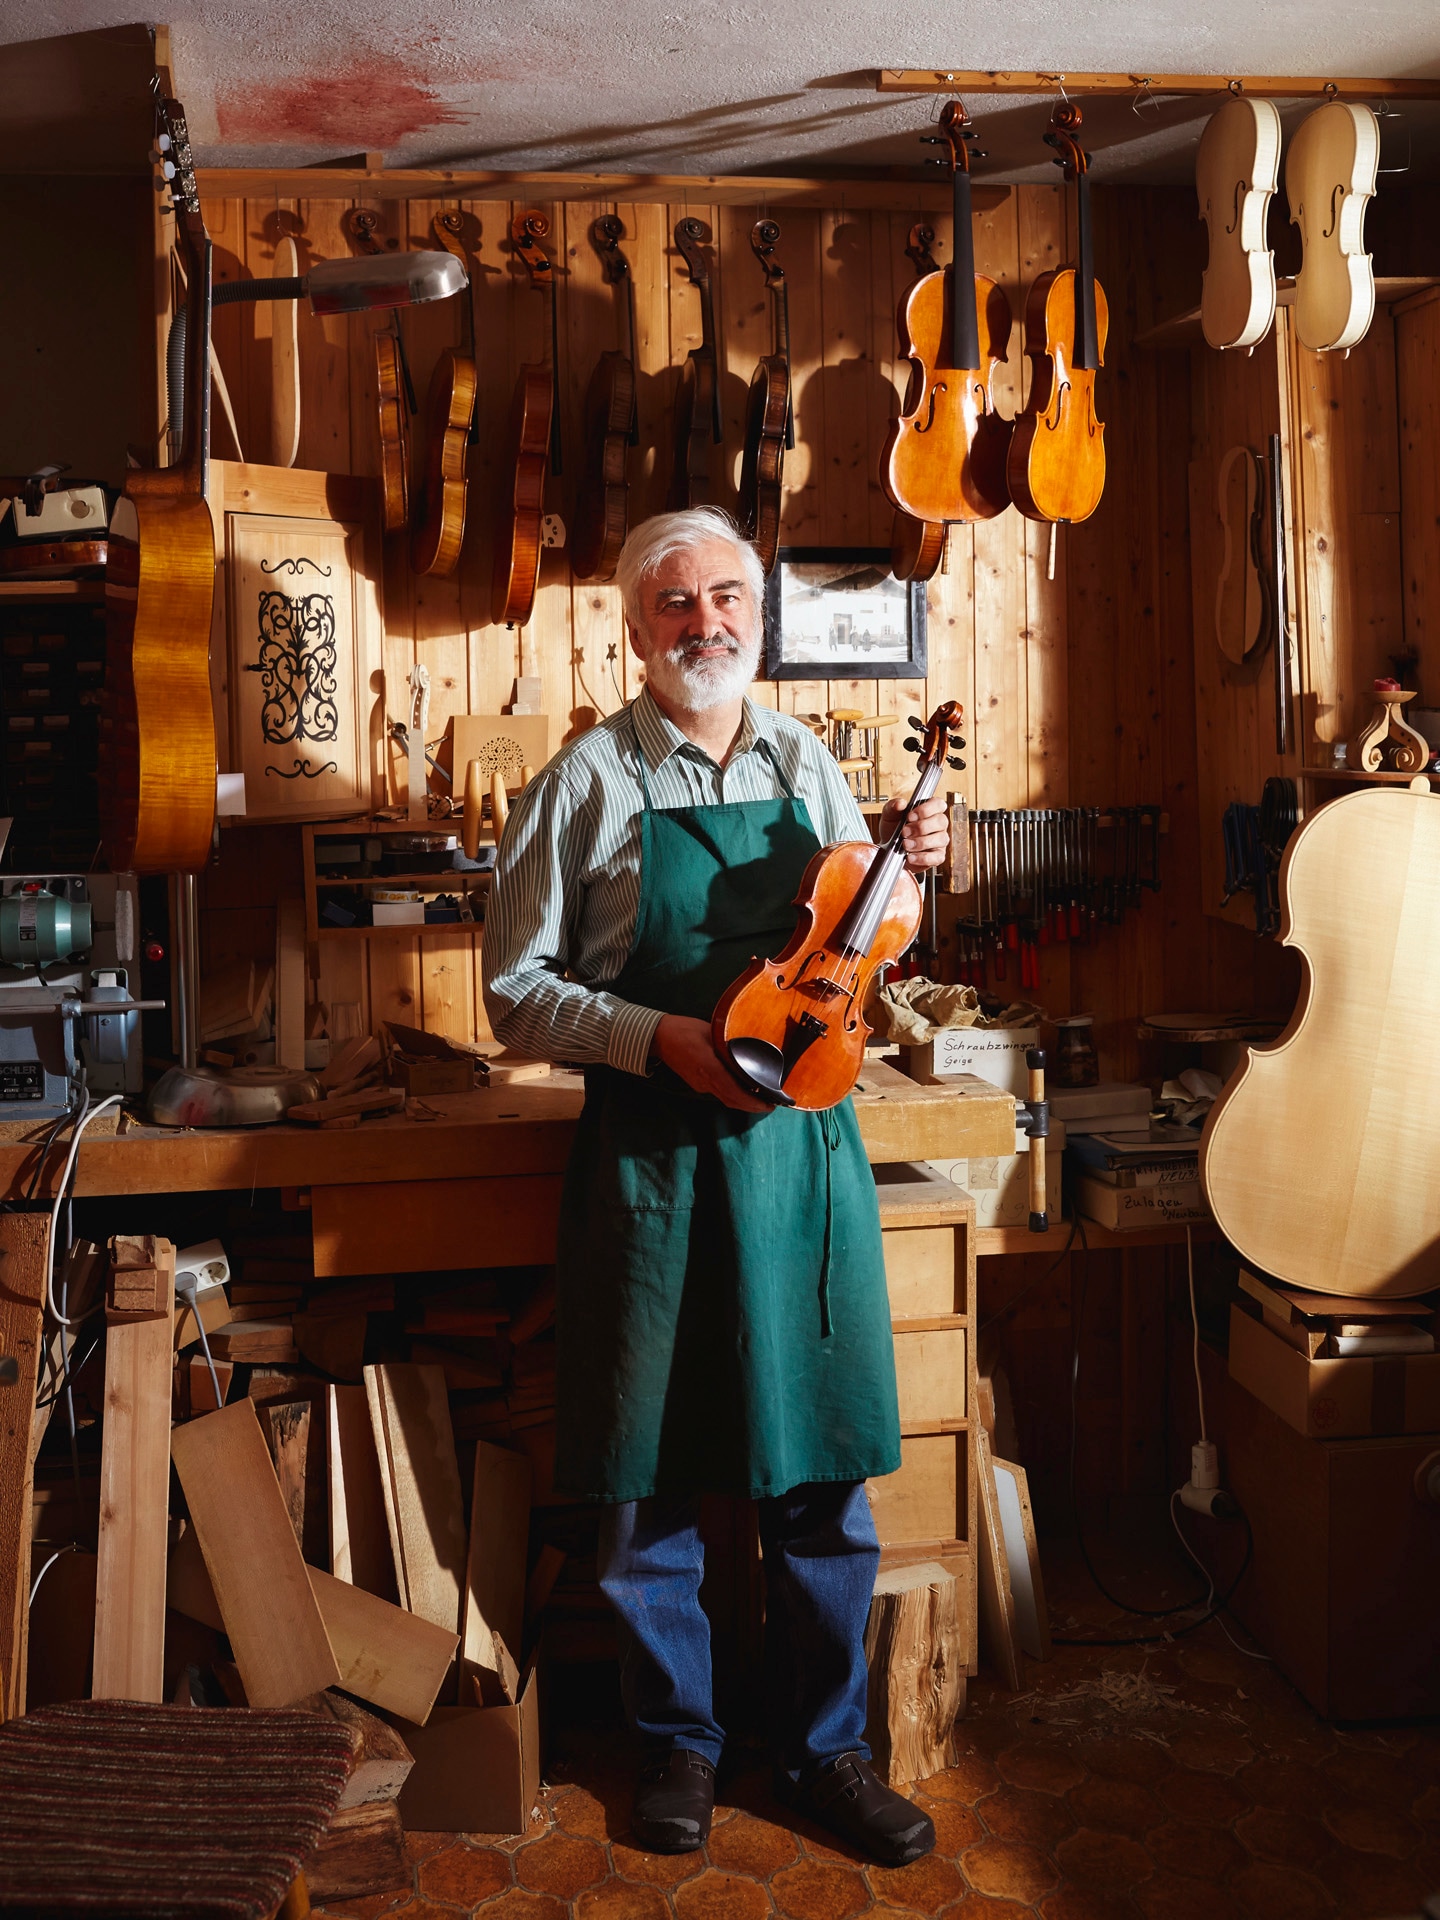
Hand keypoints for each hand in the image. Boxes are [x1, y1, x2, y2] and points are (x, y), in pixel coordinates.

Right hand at [652, 1014, 771, 1111]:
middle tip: (770, 1105)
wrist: (659, 1037)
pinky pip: (718, 1093)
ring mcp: (700, 1085)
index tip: (769, 1104)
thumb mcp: (712, 1032)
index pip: (735, 1092)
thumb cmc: (684, 1030)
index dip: (753, 1102)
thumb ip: (729, 1045)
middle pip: (732, 1101)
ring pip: (726, 1099)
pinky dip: (733, 1095)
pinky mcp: (697, 1084)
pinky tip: (742, 1089)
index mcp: (710, 1068)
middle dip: (752, 1106)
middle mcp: (705, 1081)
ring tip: (760, 1099)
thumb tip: (749, 1051)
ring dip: (743, 1103)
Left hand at [882, 792, 948, 872]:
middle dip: (921, 827)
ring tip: (905, 845)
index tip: (910, 816)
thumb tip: (900, 803)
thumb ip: (893, 806)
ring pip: (941, 839)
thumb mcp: (889, 815)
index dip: (926, 809)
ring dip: (921, 842)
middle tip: (905, 832)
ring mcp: (940, 841)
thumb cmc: (893, 830)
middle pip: (941, 821)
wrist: (887, 850)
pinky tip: (910, 856)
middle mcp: (938, 825)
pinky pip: (937, 857)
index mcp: (930, 811)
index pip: (939, 804)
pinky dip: (922, 858)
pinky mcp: (937, 856)